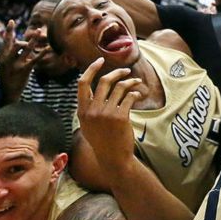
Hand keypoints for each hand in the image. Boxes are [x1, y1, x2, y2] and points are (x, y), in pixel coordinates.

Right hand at [0, 20, 39, 102]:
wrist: (7, 92)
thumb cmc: (5, 77)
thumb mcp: (2, 66)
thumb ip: (7, 55)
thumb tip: (13, 44)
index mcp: (2, 57)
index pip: (6, 41)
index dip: (9, 31)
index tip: (11, 21)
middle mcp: (8, 59)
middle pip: (16, 44)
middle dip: (23, 39)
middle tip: (30, 37)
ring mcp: (17, 64)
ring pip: (26, 49)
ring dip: (33, 39)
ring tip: (39, 31)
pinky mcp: (25, 70)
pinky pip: (35, 59)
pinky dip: (42, 53)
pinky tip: (48, 48)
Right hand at [76, 58, 141, 173]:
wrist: (113, 158)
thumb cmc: (102, 142)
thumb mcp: (87, 125)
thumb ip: (88, 108)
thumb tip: (94, 89)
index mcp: (82, 111)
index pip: (82, 84)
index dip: (91, 69)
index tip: (100, 60)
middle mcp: (92, 110)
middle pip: (105, 81)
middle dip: (118, 73)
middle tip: (126, 71)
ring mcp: (106, 113)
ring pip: (120, 88)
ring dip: (131, 82)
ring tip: (136, 82)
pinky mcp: (120, 117)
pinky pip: (129, 97)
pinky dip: (135, 93)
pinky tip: (138, 95)